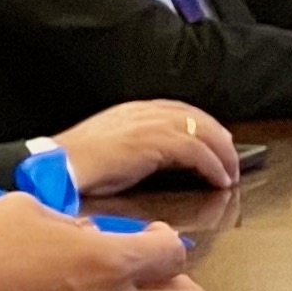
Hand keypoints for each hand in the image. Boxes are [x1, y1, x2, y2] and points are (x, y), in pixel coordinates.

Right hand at [48, 100, 237, 194]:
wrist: (58, 167)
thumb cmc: (73, 166)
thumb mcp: (109, 149)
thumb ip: (134, 148)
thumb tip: (154, 161)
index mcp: (133, 110)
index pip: (179, 110)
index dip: (204, 126)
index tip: (217, 142)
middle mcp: (145, 111)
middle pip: (198, 117)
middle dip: (220, 139)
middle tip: (232, 160)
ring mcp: (151, 124)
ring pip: (204, 132)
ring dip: (223, 155)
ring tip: (230, 174)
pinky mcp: (155, 142)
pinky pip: (197, 152)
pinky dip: (214, 166)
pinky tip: (219, 180)